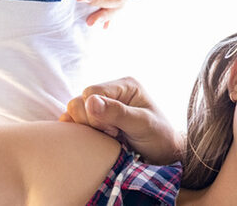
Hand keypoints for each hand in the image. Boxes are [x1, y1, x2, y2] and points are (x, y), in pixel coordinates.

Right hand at [59, 77, 181, 164]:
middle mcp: (112, 92)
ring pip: (74, 113)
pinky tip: (100, 138)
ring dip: (88, 129)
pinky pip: (74, 123)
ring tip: (110, 135)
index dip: (95, 114)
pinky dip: (82, 133)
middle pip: (78, 102)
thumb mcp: (142, 124)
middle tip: (114, 133)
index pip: (91, 92)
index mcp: (125, 85)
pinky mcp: (95, 119)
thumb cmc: (158, 136)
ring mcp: (102, 105)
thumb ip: (117, 113)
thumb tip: (91, 101)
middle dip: (91, 122)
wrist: (162, 152)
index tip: (114, 129)